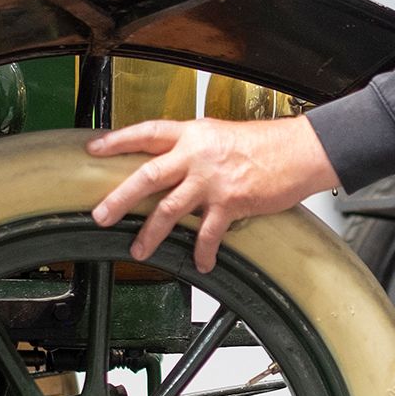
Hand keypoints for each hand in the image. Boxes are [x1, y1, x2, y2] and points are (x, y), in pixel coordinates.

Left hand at [88, 117, 340, 271]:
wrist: (300, 151)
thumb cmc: (268, 143)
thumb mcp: (222, 134)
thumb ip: (196, 147)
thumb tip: (176, 161)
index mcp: (193, 134)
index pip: (147, 132)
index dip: (118, 140)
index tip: (94, 149)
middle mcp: (197, 155)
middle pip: (148, 175)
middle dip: (120, 197)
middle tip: (101, 215)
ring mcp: (212, 180)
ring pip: (170, 209)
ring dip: (151, 233)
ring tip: (138, 250)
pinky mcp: (231, 202)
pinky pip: (209, 233)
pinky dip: (203, 251)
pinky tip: (202, 263)